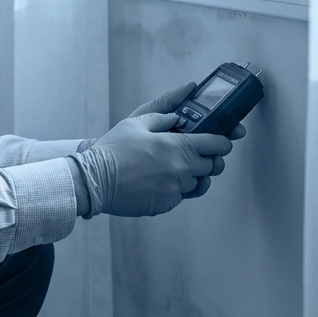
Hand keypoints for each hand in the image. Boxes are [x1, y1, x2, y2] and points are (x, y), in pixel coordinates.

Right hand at [123, 81, 246, 198]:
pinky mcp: (167, 204)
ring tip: (173, 167)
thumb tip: (179, 112)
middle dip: (207, 158)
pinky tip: (159, 180)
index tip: (220, 140)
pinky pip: (182, 196)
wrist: (95, 180)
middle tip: (193, 153)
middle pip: (213, 165)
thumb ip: (163, 115)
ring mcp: (175, 189)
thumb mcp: (136, 122)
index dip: (222, 141)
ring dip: (192, 175)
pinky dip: (176, 188)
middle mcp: (182, 169)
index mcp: (177, 146)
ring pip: (199, 183)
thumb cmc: (113, 150)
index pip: (218, 144)